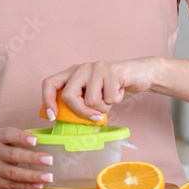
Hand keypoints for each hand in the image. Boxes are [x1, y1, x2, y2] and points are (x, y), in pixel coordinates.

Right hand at [0, 127, 53, 188]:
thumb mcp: (1, 140)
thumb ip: (19, 139)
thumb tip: (48, 141)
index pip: (9, 135)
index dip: (22, 137)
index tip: (35, 140)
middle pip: (14, 155)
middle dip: (33, 158)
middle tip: (50, 160)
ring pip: (14, 173)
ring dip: (33, 176)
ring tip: (48, 176)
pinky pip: (13, 185)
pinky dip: (26, 186)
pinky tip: (39, 185)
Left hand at [41, 58, 165, 117]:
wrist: (142, 73)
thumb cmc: (115, 87)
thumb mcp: (94, 94)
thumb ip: (80, 102)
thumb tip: (67, 120)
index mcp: (74, 72)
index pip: (50, 83)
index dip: (47, 100)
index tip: (52, 117)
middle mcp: (82, 67)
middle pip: (69, 95)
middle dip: (81, 111)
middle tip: (95, 116)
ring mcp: (97, 68)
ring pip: (91, 100)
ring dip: (104, 107)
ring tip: (112, 97)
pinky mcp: (112, 71)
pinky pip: (109, 98)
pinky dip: (116, 100)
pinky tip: (121, 90)